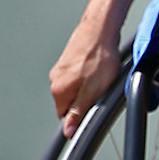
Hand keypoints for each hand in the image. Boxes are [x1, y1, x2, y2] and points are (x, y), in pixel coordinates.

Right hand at [49, 20, 122, 136]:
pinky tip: (100, 66)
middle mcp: (55, 79)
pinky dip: (90, 73)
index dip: (81, 115)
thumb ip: (79, 112)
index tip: (93, 107)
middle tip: (102, 88)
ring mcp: (61, 68)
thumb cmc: (98, 57)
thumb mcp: (93, 91)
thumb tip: (69, 131)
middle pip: (71, 101)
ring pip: (76, 87)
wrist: (100, 28)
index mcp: (58, 90)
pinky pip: (80, 74)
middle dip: (87, 99)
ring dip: (90, 85)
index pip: (65, 116)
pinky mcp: (70, 59)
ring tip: (103, 73)